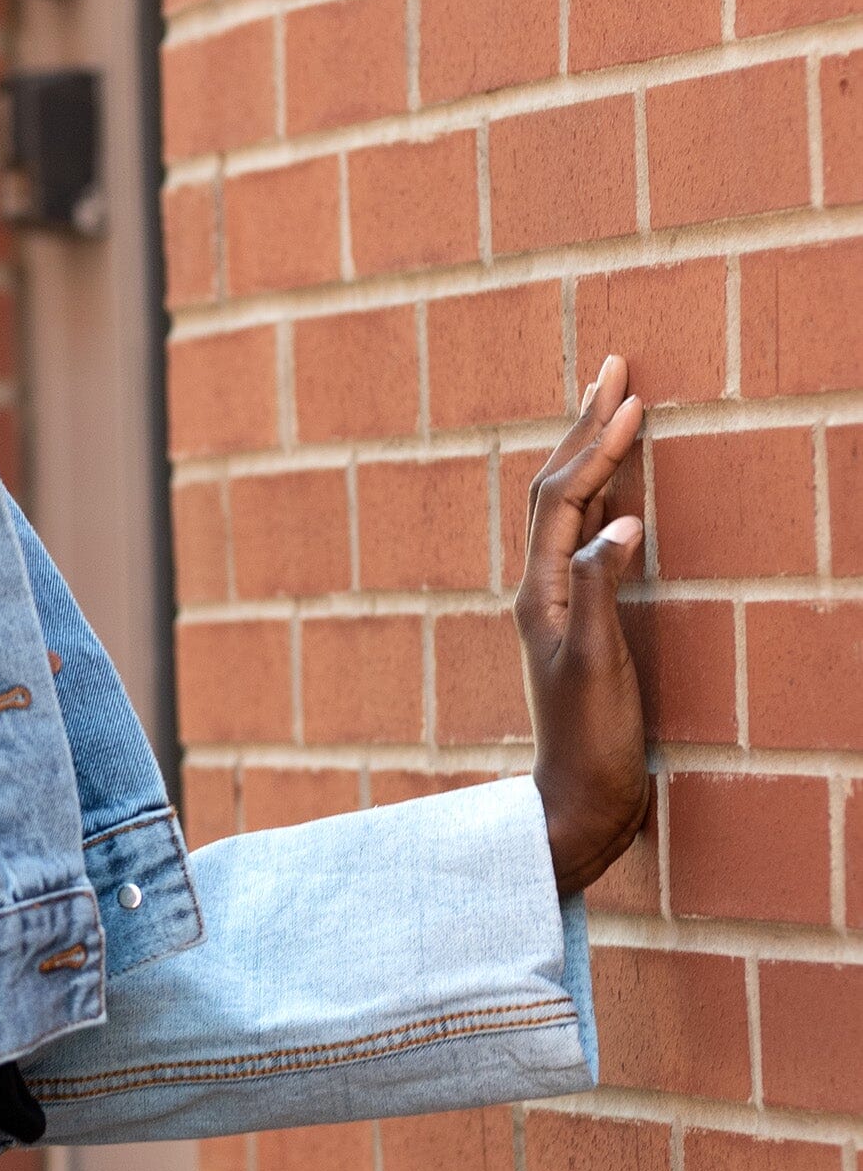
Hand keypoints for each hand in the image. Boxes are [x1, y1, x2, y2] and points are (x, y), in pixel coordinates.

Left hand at [516, 352, 651, 896]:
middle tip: (612, 368)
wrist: (578, 802)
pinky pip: (581, 542)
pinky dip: (600, 501)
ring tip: (612, 408)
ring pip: (565, 512)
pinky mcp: (576, 624)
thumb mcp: (598, 663)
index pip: (563, 498)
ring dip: (588, 456)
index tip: (631, 395)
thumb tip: (619, 521)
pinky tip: (618, 495)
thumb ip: (601, 590)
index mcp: (540, 592)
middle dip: (584, 427)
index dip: (597, 445)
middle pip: (555, 491)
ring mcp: (555, 606)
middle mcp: (539, 591)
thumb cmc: (589, 740)